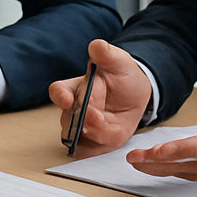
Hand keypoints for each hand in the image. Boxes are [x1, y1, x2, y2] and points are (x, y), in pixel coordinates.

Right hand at [47, 39, 150, 156]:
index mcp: (74, 88)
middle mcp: (74, 110)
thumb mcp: (119, 61)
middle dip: (81, 119)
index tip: (68, 100)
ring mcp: (83, 128)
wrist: (137, 94)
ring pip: (77, 137)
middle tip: (95, 115)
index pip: (58, 92)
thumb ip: (107, 54)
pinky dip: (98, 148)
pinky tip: (109, 138)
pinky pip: (89, 150)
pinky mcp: (94, 142)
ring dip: (91, 133)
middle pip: (67, 119)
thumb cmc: (122, 76)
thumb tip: (97, 46)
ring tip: (105, 125)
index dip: (60, 97)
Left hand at [125, 88, 196, 179]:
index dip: (172, 150)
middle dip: (154, 163)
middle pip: (182, 165)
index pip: (194, 149)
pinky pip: (192, 174)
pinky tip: (159, 166)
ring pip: (184, 173)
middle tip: (131, 158)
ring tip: (137, 163)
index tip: (152, 152)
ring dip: (160, 169)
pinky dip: (173, 171)